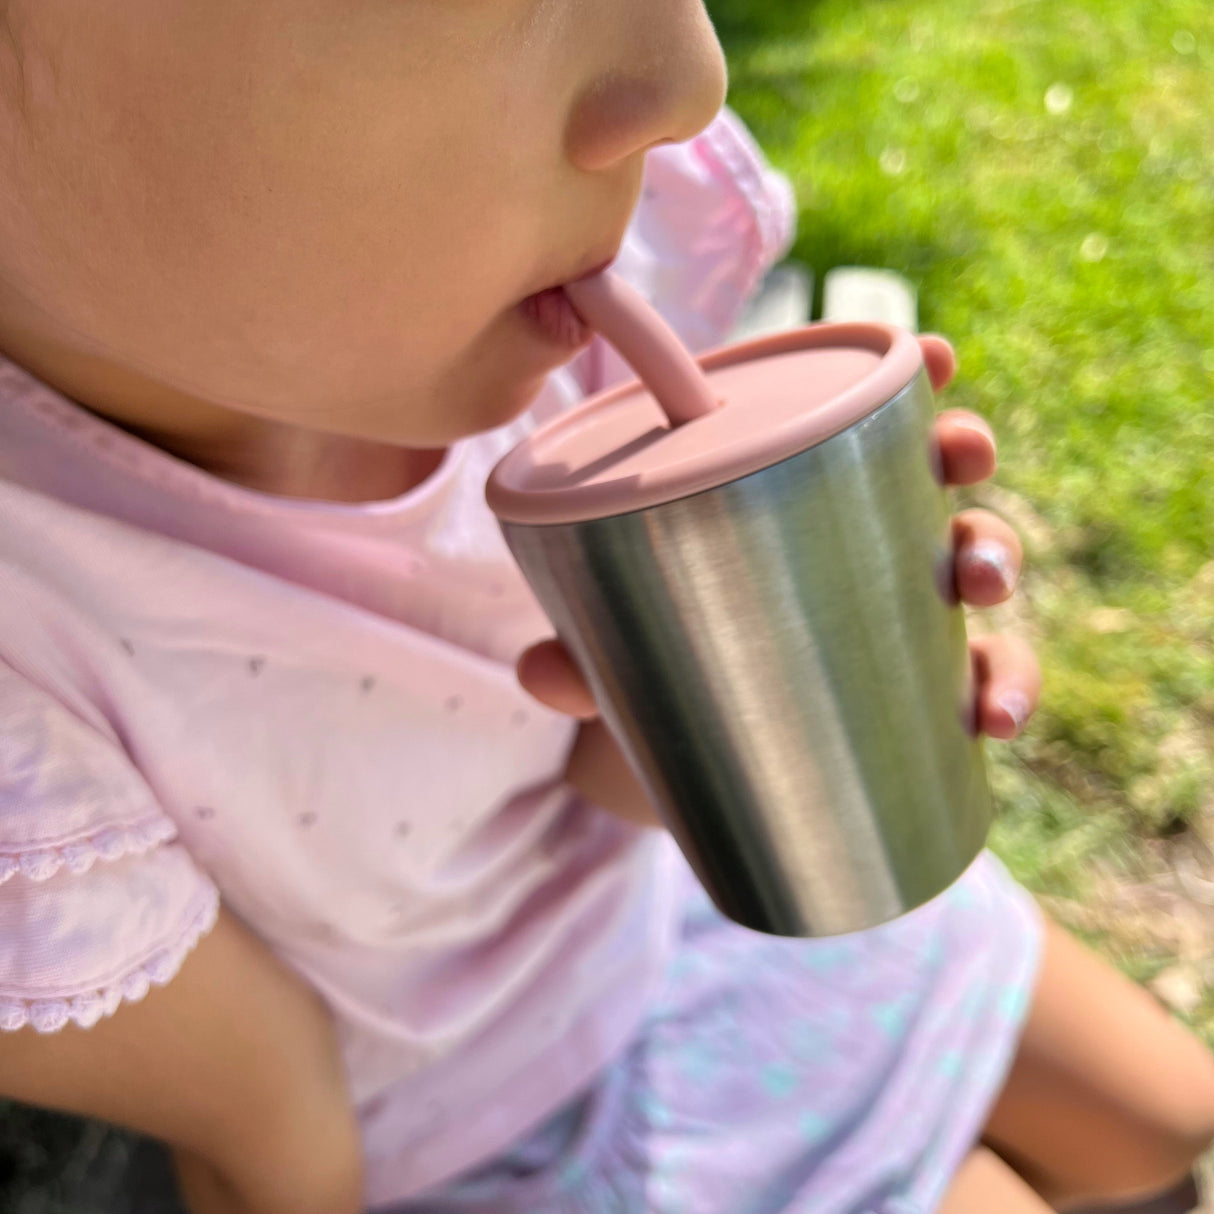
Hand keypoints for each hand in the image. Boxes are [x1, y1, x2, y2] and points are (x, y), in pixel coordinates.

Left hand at [518, 335, 1040, 824]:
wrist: (690, 758)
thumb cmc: (663, 663)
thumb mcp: (621, 646)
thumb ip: (584, 652)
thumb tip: (540, 671)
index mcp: (791, 498)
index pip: (857, 419)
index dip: (906, 377)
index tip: (931, 352)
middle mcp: (857, 543)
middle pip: (933, 474)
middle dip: (962, 449)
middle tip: (963, 457)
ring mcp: (896, 613)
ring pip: (975, 564)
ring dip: (994, 559)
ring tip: (979, 586)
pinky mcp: (920, 688)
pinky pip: (986, 675)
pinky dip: (1005, 688)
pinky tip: (992, 718)